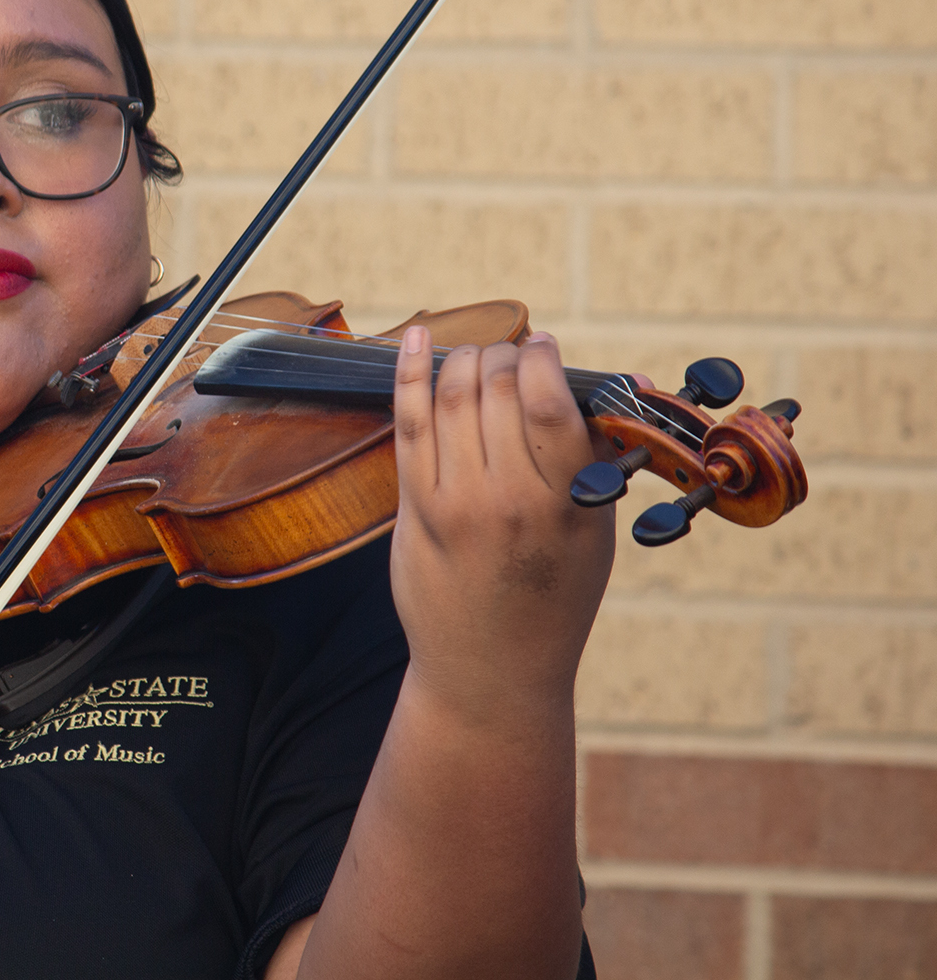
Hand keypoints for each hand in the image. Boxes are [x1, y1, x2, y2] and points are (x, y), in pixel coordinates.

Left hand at [388, 327, 614, 721]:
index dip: (541, 357)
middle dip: (501, 355)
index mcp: (568, 502)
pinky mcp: (414, 508)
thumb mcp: (595, 533)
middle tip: (507, 354)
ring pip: (451, 398)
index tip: (542, 344)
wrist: (491, 671)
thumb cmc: (552, 596)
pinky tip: (415, 341)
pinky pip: (409, 423)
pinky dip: (409, 373)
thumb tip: (601, 384)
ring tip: (472, 356)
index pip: (548, 401)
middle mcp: (511, 499)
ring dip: (461, 361)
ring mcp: (456, 503)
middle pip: (496, 389)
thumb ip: (592, 460)